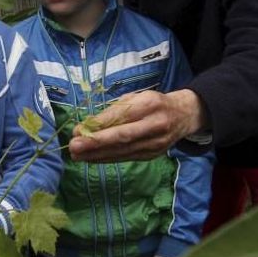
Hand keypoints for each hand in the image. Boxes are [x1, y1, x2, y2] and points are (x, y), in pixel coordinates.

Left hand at [69, 89, 204, 162]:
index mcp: (149, 105)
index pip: (121, 117)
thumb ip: (115, 110)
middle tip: (74, 147)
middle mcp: (155, 125)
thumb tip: (88, 125)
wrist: (183, 115)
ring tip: (77, 156)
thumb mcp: (136, 98)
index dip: (98, 125)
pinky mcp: (152, 155)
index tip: (78, 130)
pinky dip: (107, 158)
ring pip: (123, 151)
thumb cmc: (153, 103)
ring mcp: (155, 143)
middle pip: (123, 137)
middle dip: (96, 143)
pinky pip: (126, 157)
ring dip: (97, 155)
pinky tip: (92, 159)